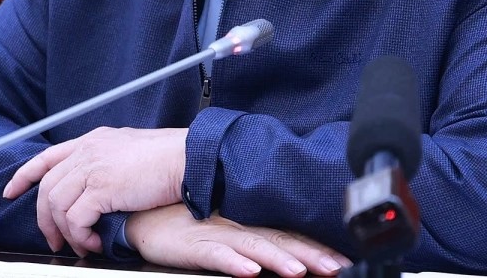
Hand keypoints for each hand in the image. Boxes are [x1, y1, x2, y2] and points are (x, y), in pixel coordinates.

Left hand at [3, 126, 185, 255]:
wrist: (188, 158)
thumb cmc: (170, 159)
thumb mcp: (131, 152)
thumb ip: (109, 164)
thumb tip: (100, 189)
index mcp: (93, 141)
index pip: (47, 156)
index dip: (24, 175)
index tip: (11, 191)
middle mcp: (88, 150)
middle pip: (47, 186)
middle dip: (44, 219)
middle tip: (54, 241)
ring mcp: (93, 167)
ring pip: (57, 205)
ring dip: (66, 232)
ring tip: (83, 246)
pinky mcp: (102, 187)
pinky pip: (75, 219)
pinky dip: (81, 236)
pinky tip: (96, 243)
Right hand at [126, 204, 351, 277]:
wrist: (141, 216)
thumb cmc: (182, 225)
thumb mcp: (223, 232)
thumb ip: (252, 242)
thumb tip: (286, 258)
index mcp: (246, 222)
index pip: (287, 233)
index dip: (316, 246)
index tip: (345, 260)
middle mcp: (235, 225)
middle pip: (279, 238)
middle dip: (310, 254)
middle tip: (338, 267)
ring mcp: (214, 233)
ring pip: (253, 245)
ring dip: (279, 258)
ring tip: (300, 271)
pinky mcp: (192, 244)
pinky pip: (215, 254)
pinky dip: (234, 262)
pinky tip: (250, 271)